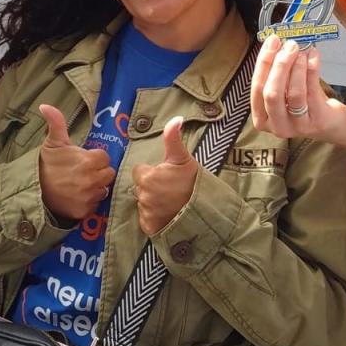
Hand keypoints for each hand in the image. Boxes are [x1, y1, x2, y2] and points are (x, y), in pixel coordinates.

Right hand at [38, 104, 114, 221]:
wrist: (32, 192)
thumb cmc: (46, 165)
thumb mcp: (53, 142)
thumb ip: (56, 123)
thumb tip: (45, 105)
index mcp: (88, 161)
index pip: (105, 157)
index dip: (95, 158)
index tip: (85, 160)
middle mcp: (91, 180)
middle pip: (108, 174)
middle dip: (98, 172)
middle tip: (84, 172)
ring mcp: (89, 196)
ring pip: (103, 189)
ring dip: (95, 187)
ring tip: (80, 184)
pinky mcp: (84, 211)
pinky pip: (95, 204)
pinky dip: (88, 201)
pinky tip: (77, 196)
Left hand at [132, 117, 197, 235]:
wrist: (206, 211)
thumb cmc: (194, 182)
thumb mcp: (183, 158)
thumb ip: (173, 138)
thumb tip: (176, 118)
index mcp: (147, 177)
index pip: (140, 171)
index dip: (152, 172)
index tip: (165, 175)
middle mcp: (143, 195)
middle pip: (140, 187)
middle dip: (151, 187)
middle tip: (170, 189)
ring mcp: (146, 213)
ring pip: (144, 203)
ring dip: (153, 202)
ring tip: (171, 201)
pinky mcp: (149, 227)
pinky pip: (147, 219)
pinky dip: (155, 217)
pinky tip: (168, 214)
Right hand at [251, 36, 342, 139]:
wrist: (330, 123)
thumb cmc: (303, 104)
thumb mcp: (284, 92)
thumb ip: (276, 74)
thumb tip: (275, 44)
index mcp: (262, 119)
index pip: (257, 88)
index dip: (264, 63)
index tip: (272, 42)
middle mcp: (277, 126)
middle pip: (272, 93)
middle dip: (280, 65)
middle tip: (289, 46)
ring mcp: (298, 126)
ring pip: (294, 93)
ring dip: (297, 67)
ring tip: (302, 51)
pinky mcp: (318, 121)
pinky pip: (313, 92)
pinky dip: (312, 70)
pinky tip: (313, 56)